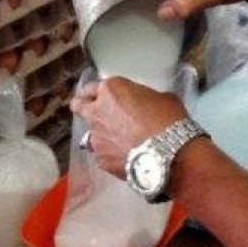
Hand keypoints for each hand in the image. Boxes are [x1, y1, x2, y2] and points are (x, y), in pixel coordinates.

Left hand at [70, 78, 186, 177]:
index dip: (97, 92)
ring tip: (117, 141)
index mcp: (111, 90)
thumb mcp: (162, 98)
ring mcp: (96, 137)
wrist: (169, 154)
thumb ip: (145, 98)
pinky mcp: (100, 159)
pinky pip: (102, 153)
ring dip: (100, 134)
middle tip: (94, 112)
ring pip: (90, 133)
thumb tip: (144, 105)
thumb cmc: (169, 119)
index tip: (102, 96)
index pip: (92, 87)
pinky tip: (124, 157)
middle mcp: (97, 111)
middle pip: (78, 106)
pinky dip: (110, 154)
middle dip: (83, 107)